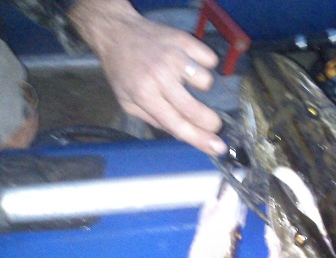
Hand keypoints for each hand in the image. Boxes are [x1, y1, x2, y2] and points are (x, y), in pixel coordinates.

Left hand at [70, 0, 225, 154]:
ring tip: (188, 81)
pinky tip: (191, 64)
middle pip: (195, 108)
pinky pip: (210, 58)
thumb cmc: (121, 70)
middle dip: (211, 122)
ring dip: (202, 86)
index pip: (177, 124)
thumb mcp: (127, 103)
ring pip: (206, 81)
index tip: (218, 148)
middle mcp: (160, 76)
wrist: (116, 32)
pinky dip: (205, 64)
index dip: (200, 139)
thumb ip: (154, 120)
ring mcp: (174, 55)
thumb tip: (182, 132)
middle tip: (212, 123)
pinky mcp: (183, 39)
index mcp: (145, 95)